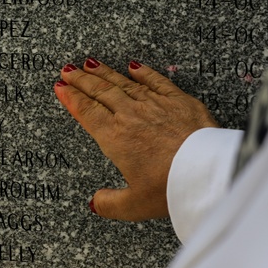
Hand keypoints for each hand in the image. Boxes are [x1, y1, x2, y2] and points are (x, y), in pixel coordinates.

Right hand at [54, 59, 217, 220]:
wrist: (205, 170)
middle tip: (68, 70)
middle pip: (101, 92)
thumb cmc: (170, 187)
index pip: (87, 113)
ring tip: (90, 62)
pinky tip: (134, 65)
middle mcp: (131, 116)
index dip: (72, 99)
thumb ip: (110, 203)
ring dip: (105, 72)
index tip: (61, 88)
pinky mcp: (179, 100)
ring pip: (124, 83)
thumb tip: (95, 202)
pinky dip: (143, 72)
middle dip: (82, 80)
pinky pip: (156, 81)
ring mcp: (155, 105)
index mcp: (115, 138)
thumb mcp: (134, 205)